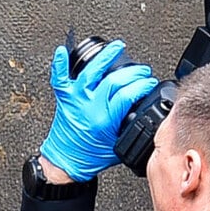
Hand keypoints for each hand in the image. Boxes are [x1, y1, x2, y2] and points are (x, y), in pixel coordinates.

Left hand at [40, 41, 158, 181]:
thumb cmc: (90, 159)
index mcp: (105, 120)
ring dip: (105, 56)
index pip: (127, 94)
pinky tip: (63, 51)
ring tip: (117, 47)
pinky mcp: (65, 99)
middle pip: (113, 80)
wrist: (66, 163)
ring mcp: (76, 100)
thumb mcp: (119, 146)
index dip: (142, 85)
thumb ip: (131, 129)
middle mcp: (90, 107)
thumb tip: (145, 116)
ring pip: (90, 71)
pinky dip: (60, 63)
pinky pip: (60, 78)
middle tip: (142, 71)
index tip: (149, 83)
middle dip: (133, 72)